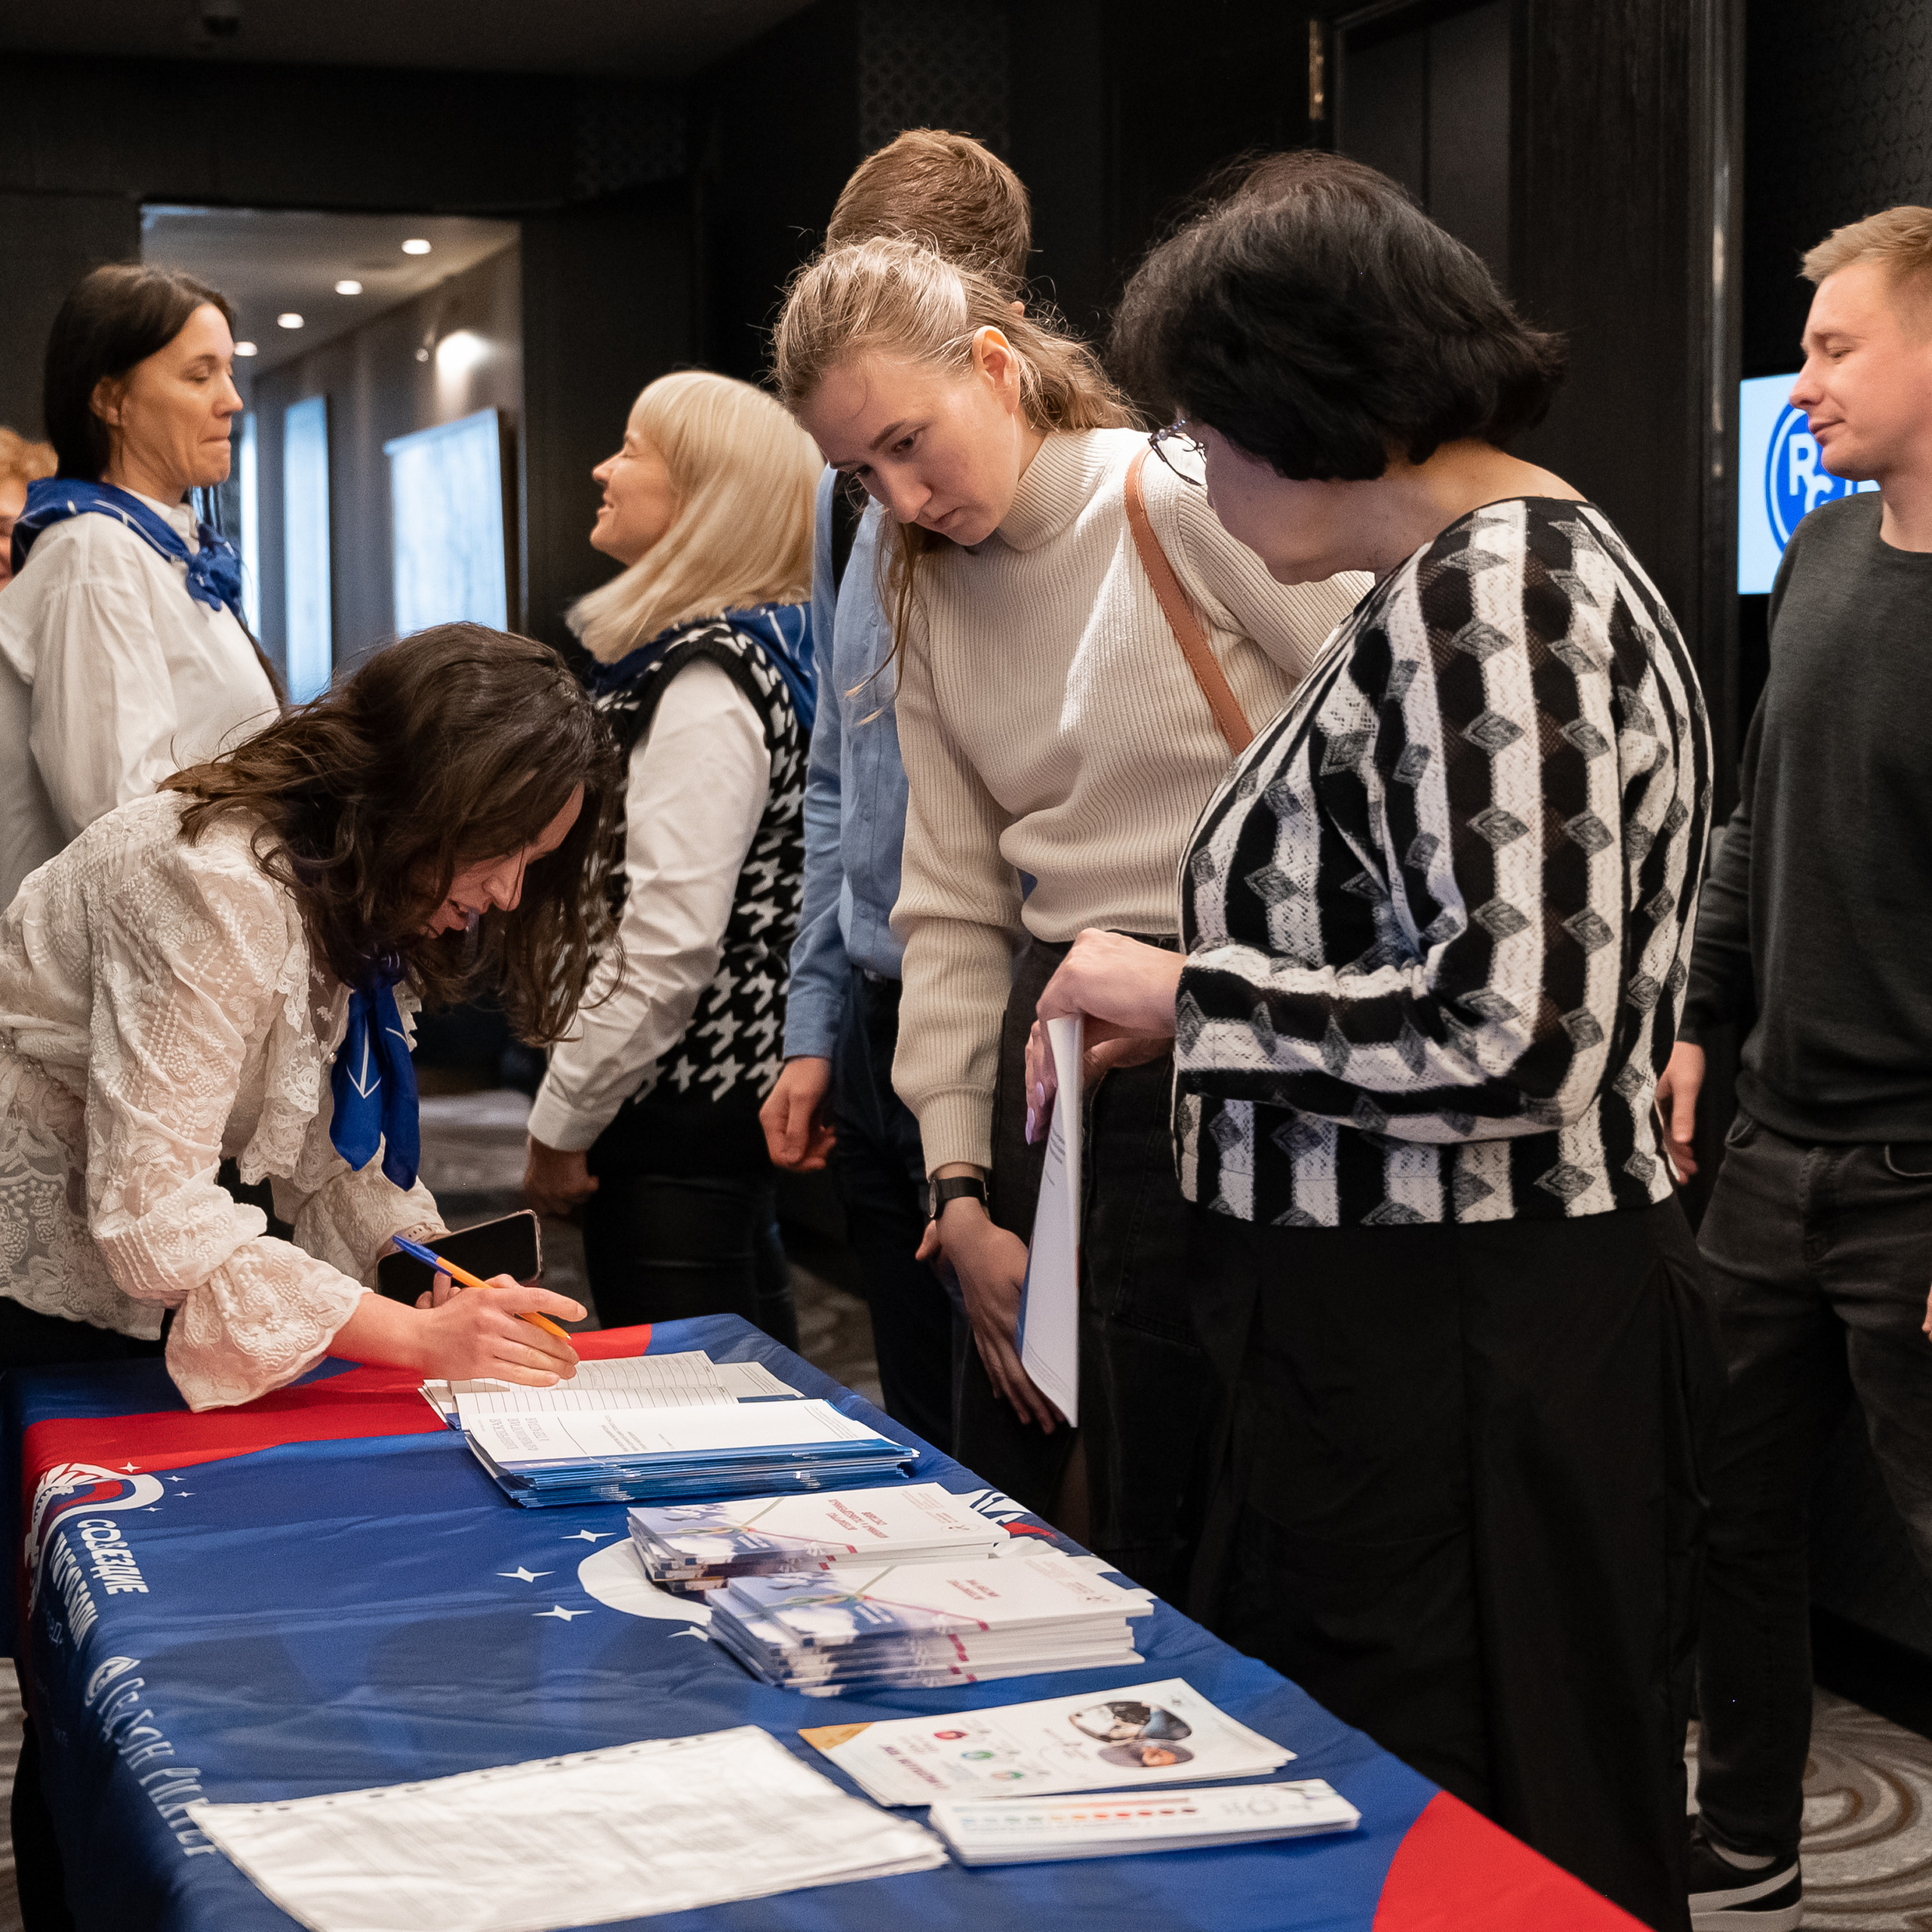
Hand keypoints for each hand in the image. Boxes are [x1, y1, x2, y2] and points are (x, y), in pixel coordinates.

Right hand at [331, 1276, 585, 1386]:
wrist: (419, 1337)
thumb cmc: (451, 1315)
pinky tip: (550, 1379)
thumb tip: (540, 1310)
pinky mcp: (480, 1365)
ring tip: (568, 1369)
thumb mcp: (477, 1293)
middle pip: (538, 1334)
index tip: (578, 1312)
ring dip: (555, 1364)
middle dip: (561, 1348)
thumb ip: (507, 1294)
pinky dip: (536, 1377)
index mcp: (493, 1298)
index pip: (537, 1298)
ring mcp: (486, 1344)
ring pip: (530, 1356)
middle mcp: (491, 1320)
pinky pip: (515, 1373)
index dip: (562, 1305)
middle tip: (574, 1355)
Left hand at [525, 1136, 598, 1218]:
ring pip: (580, 1200)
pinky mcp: (579, 1188)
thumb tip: (547, 1176)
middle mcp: (546, 1195)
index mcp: (532, 1188)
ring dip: (584, 1188)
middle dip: (570, 1198)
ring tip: (582, 1172)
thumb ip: (539, 1175)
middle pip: (563, 1209)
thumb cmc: (545, 1140)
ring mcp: (563, 1194)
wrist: (557, 1132)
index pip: (542, 1210)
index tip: (561, 1197)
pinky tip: (591, 1170)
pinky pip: (593, 1188)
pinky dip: (594, 1179)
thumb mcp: (535, 1160)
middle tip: (575, 1183)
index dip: (554, 1204)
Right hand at [760, 1056, 836, 1170]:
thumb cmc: (809, 1071)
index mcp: (771, 1120)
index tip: (821, 1160)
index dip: (799, 1164)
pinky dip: (823, 1138)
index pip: (779, 1156)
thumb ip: (797, 1130)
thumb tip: (793, 1159)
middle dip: (813, 1154)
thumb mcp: (803, 1100)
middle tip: (831, 1142)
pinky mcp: (803, 1120)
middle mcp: (778, 1124)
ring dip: (820, 1146)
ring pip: (803, 1149)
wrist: (818, 1052)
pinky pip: (811, 1139)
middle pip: (792, 1155)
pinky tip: (832, 1129)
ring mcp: (790, 1123)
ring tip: (833, 1133)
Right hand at [915, 1191, 1061, 1430]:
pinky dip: (995, 1379)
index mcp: (1009, 1320)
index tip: (1058, 1411)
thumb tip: (1070, 1296)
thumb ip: (1047, 1286)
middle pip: (1014, 1377)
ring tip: (1025, 1418)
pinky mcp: (978, 1321)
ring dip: (1014, 1398)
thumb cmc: (997, 1249)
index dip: (1043, 1393)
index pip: (1028, 1368)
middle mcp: (994, 1330)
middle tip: (1047, 1426)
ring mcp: (984, 1327)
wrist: (964, 1238)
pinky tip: (999, 1392)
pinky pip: (986, 1358)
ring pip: (999, 1372)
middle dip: (1032, 1405)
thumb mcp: (1027, 1264)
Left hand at [1025, 930, 1183, 1142]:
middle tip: (1045, 1086)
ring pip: (1050, 1012)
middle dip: (1049, 1049)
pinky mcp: (1075, 974)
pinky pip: (1051, 1016)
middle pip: (1053, 1004)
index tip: (1057, 1066)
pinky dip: (1053, 1049)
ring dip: (1049, 1054)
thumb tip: (1065, 1054)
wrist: (1195, 994)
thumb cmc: (1171, 1006)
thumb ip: (1091, 1028)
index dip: (1060, 1035)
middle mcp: (1087, 948)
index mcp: (1101, 953)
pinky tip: (1058, 1074)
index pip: (1067, 997)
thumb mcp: (1122, 1020)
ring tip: (1051, 1089)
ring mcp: (1079, 958)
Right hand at [1655, 1042, 1705, 1181]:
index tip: (1684, 1174)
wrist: (1686, 1034)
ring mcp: (1655, 1101)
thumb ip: (1683, 1113)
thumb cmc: (1684, 1057)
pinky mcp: (1663, 1097)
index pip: (1659, 1137)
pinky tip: (1684, 1144)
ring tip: (1691, 1165)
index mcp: (1648, 1103)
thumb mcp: (1686, 1085)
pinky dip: (1676, 1135)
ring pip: (1663, 1131)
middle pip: (1660, 1137)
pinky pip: (1666, 1122)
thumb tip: (1682, 1142)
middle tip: (1689, 1176)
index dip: (1672, 1157)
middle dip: (1675, 1158)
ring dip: (1677, 1149)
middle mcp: (1648, 1105)